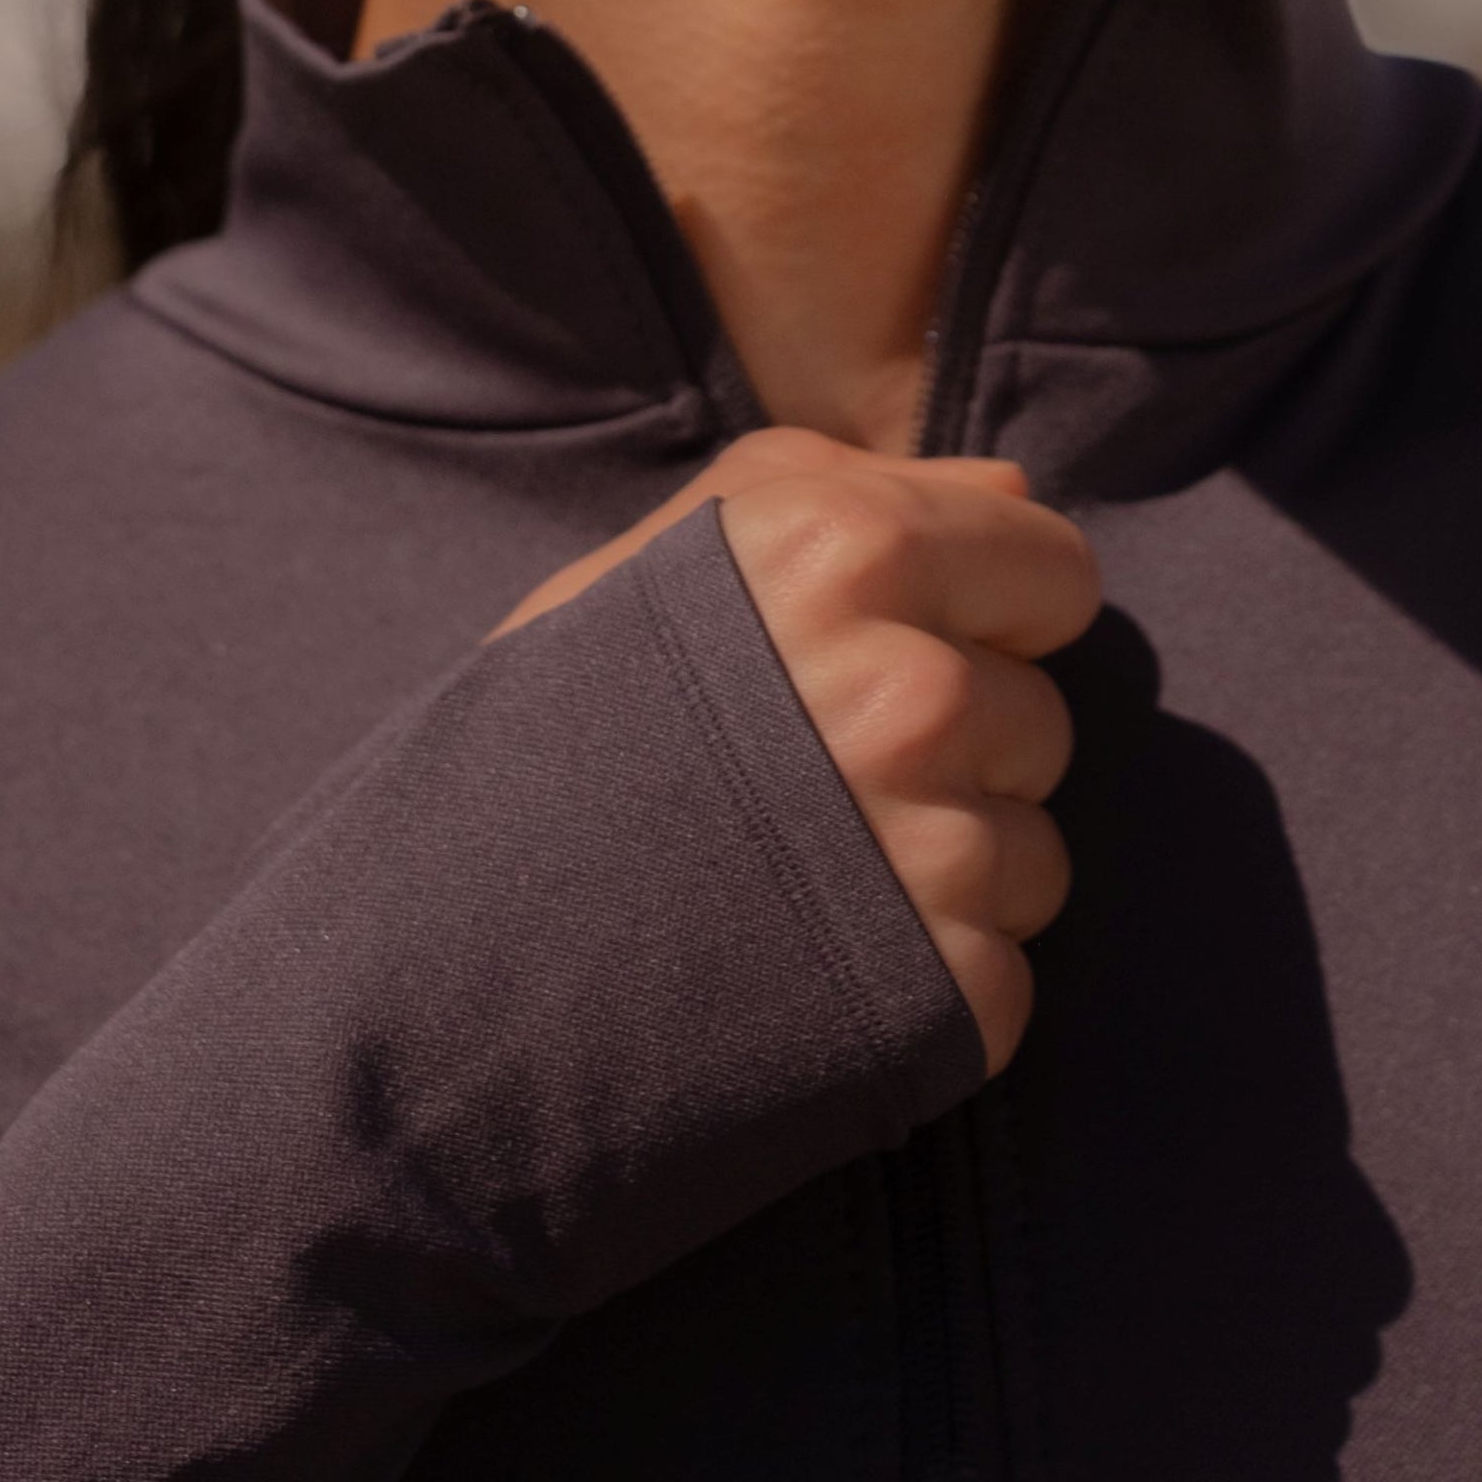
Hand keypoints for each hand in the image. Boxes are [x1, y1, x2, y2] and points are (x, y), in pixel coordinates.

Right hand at [499, 438, 1092, 1070]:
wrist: (428, 985)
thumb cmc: (533, 757)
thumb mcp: (641, 575)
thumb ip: (818, 494)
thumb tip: (1009, 486)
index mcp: (842, 552)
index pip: (1053, 567)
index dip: (982, 615)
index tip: (887, 662)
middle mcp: (907, 690)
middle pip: (1041, 719)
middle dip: (953, 756)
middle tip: (803, 795)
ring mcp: (928, 852)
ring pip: (1033, 855)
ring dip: (941, 881)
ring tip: (792, 892)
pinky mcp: (936, 995)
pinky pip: (1003, 979)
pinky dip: (924, 994)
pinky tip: (805, 982)